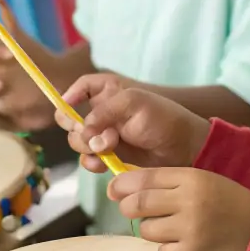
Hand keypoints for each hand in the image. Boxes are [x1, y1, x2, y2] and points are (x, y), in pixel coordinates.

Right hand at [55, 74, 209, 171]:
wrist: (184, 149)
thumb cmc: (162, 118)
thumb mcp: (134, 103)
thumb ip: (104, 112)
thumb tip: (82, 130)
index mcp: (110, 92)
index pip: (83, 86)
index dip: (70, 95)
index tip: (65, 107)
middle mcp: (104, 112)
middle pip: (72, 118)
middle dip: (76, 127)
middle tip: (89, 135)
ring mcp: (106, 135)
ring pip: (78, 141)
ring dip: (85, 146)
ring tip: (105, 148)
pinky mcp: (111, 156)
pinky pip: (90, 159)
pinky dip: (91, 162)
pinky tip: (100, 164)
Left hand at [108, 166, 249, 250]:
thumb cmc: (230, 202)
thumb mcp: (204, 180)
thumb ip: (171, 182)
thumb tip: (129, 186)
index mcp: (193, 177)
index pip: (147, 177)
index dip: (124, 183)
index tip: (114, 187)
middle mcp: (189, 201)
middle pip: (140, 203)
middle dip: (127, 206)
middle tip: (128, 208)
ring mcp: (190, 229)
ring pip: (147, 229)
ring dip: (151, 228)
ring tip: (168, 226)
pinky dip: (166, 247)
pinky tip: (181, 242)